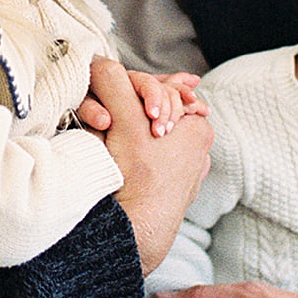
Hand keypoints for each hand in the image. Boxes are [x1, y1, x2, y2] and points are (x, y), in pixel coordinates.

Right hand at [90, 56, 210, 275]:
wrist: (134, 236)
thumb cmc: (136, 178)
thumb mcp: (124, 118)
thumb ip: (112, 80)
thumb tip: (99, 60)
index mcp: (199, 128)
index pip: (161, 91)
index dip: (132, 92)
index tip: (114, 108)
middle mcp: (197, 151)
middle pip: (149, 113)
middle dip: (123, 113)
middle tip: (105, 124)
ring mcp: (182, 176)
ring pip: (142, 137)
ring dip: (119, 134)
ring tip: (106, 144)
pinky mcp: (164, 195)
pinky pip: (140, 161)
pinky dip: (122, 156)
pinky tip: (112, 163)